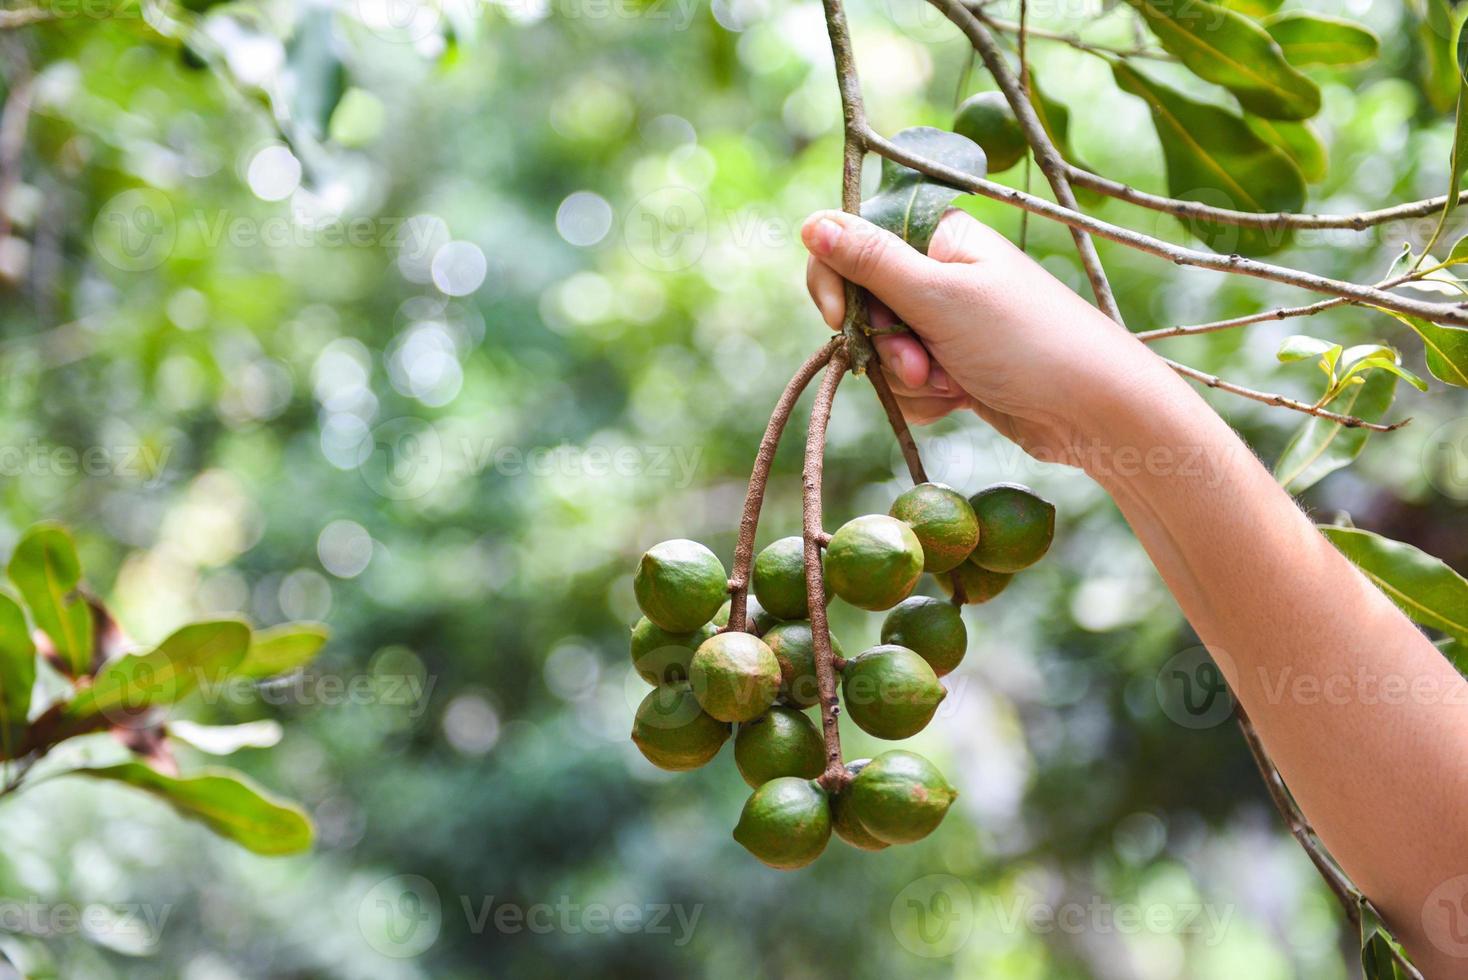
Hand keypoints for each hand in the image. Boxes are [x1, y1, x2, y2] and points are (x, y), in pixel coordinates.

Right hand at [801, 208, 1161, 462]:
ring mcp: (950, 323)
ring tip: (953, 384)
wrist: (1093, 411)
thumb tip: (810, 223)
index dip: (838, 284)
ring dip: (908, 378)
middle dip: (883, 344)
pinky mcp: (958, 367)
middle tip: (921, 363)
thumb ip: (871, 262)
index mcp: (940, 237)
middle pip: (865, 305)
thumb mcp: (939, 298)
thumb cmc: (1026, 341)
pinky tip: (961, 399)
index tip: (841, 320)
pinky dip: (927, 398)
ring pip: (884, 352)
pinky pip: (910, 383)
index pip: (854, 245)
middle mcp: (942, 273)